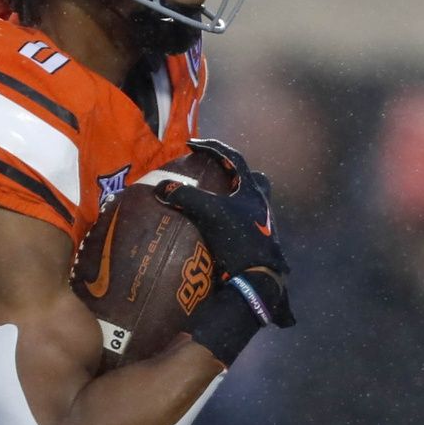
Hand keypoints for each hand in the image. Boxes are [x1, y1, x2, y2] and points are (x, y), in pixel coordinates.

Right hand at [154, 140, 293, 326]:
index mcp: (252, 190)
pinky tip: (215, 229)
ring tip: (211, 203)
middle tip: (213, 175)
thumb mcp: (209, 213)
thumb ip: (185, 197)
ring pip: (248, 202)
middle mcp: (262, 203)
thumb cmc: (237, 239)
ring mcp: (263, 224)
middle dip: (233, 174)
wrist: (257, 279)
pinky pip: (243, 223)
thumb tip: (160, 187)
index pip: (234, 158)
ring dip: (231, 198)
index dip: (213, 147)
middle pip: (251, 178)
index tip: (192, 145)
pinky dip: (229, 220)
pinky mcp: (258, 243)